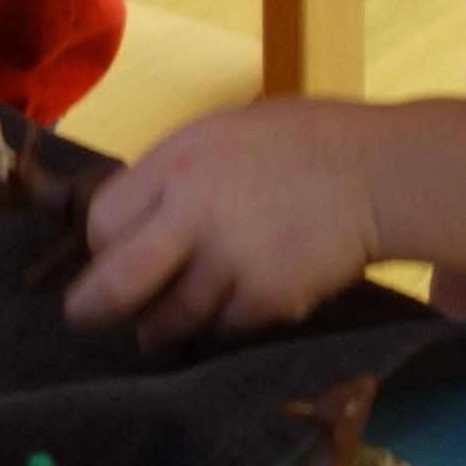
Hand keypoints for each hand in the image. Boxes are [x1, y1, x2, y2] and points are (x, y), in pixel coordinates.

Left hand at [65, 99, 389, 353]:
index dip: (103, 246)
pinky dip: (220, 325)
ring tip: (159, 331)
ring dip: (162, 327)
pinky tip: (230, 308)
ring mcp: (232, 260)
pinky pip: (222, 328)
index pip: (104, 222)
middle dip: (94, 309)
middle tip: (86, 319)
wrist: (379, 173)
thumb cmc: (301, 144)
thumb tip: (133, 222)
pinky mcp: (267, 298)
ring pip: (170, 318)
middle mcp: (195, 212)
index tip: (111, 256)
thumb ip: (174, 176)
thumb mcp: (222, 134)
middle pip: (117, 283)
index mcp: (178, 163)